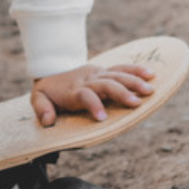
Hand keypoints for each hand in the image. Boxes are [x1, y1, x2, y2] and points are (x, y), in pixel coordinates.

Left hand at [31, 63, 154, 125]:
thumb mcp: (38, 98)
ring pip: (117, 75)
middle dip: (121, 93)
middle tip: (136, 103)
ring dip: (134, 82)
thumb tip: (48, 121)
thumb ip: (41, 108)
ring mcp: (98, 74)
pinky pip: (121, 68)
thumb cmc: (49, 90)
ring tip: (149, 90)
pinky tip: (151, 74)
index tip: (102, 117)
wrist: (52, 67)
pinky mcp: (105, 71)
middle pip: (106, 84)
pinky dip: (135, 70)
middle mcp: (88, 80)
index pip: (85, 95)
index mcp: (73, 90)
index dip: (93, 105)